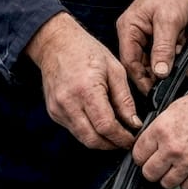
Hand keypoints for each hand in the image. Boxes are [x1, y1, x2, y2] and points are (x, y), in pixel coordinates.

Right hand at [27, 12, 142, 149]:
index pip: (106, 126)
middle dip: (112, 145)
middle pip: (93, 139)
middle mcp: (69, 102)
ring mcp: (58, 109)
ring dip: (101, 141)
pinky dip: (88, 132)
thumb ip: (124, 99)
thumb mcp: (115, 70)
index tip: (132, 138)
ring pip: (83, 138)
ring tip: (115, 134)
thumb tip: (134, 123)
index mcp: (86, 90)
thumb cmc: (86, 51)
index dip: (122, 138)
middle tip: (125, 141)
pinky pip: (74, 130)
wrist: (56, 44)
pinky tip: (99, 124)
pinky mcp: (53, 112)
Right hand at [118, 0, 187, 93]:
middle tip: (183, 71)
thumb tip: (159, 74)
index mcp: (129, 28)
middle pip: (147, 63)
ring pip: (163, 59)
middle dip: (166, 68)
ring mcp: (151, 35)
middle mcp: (137, 33)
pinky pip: (173, 51)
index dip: (142, 79)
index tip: (156, 91)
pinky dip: (184, 50)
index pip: (130, 62)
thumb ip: (163, 48)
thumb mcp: (168, 21)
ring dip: (178, 59)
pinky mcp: (165, 35)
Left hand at [132, 79, 187, 188]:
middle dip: (154, 169)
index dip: (142, 155)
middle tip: (161, 164)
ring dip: (171, 177)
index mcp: (162, 129)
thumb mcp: (178, 106)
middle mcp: (172, 149)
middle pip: (149, 173)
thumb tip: (153, 138)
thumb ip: (162, 126)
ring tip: (179, 168)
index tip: (147, 156)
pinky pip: (187, 188)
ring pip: (166, 183)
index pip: (138, 154)